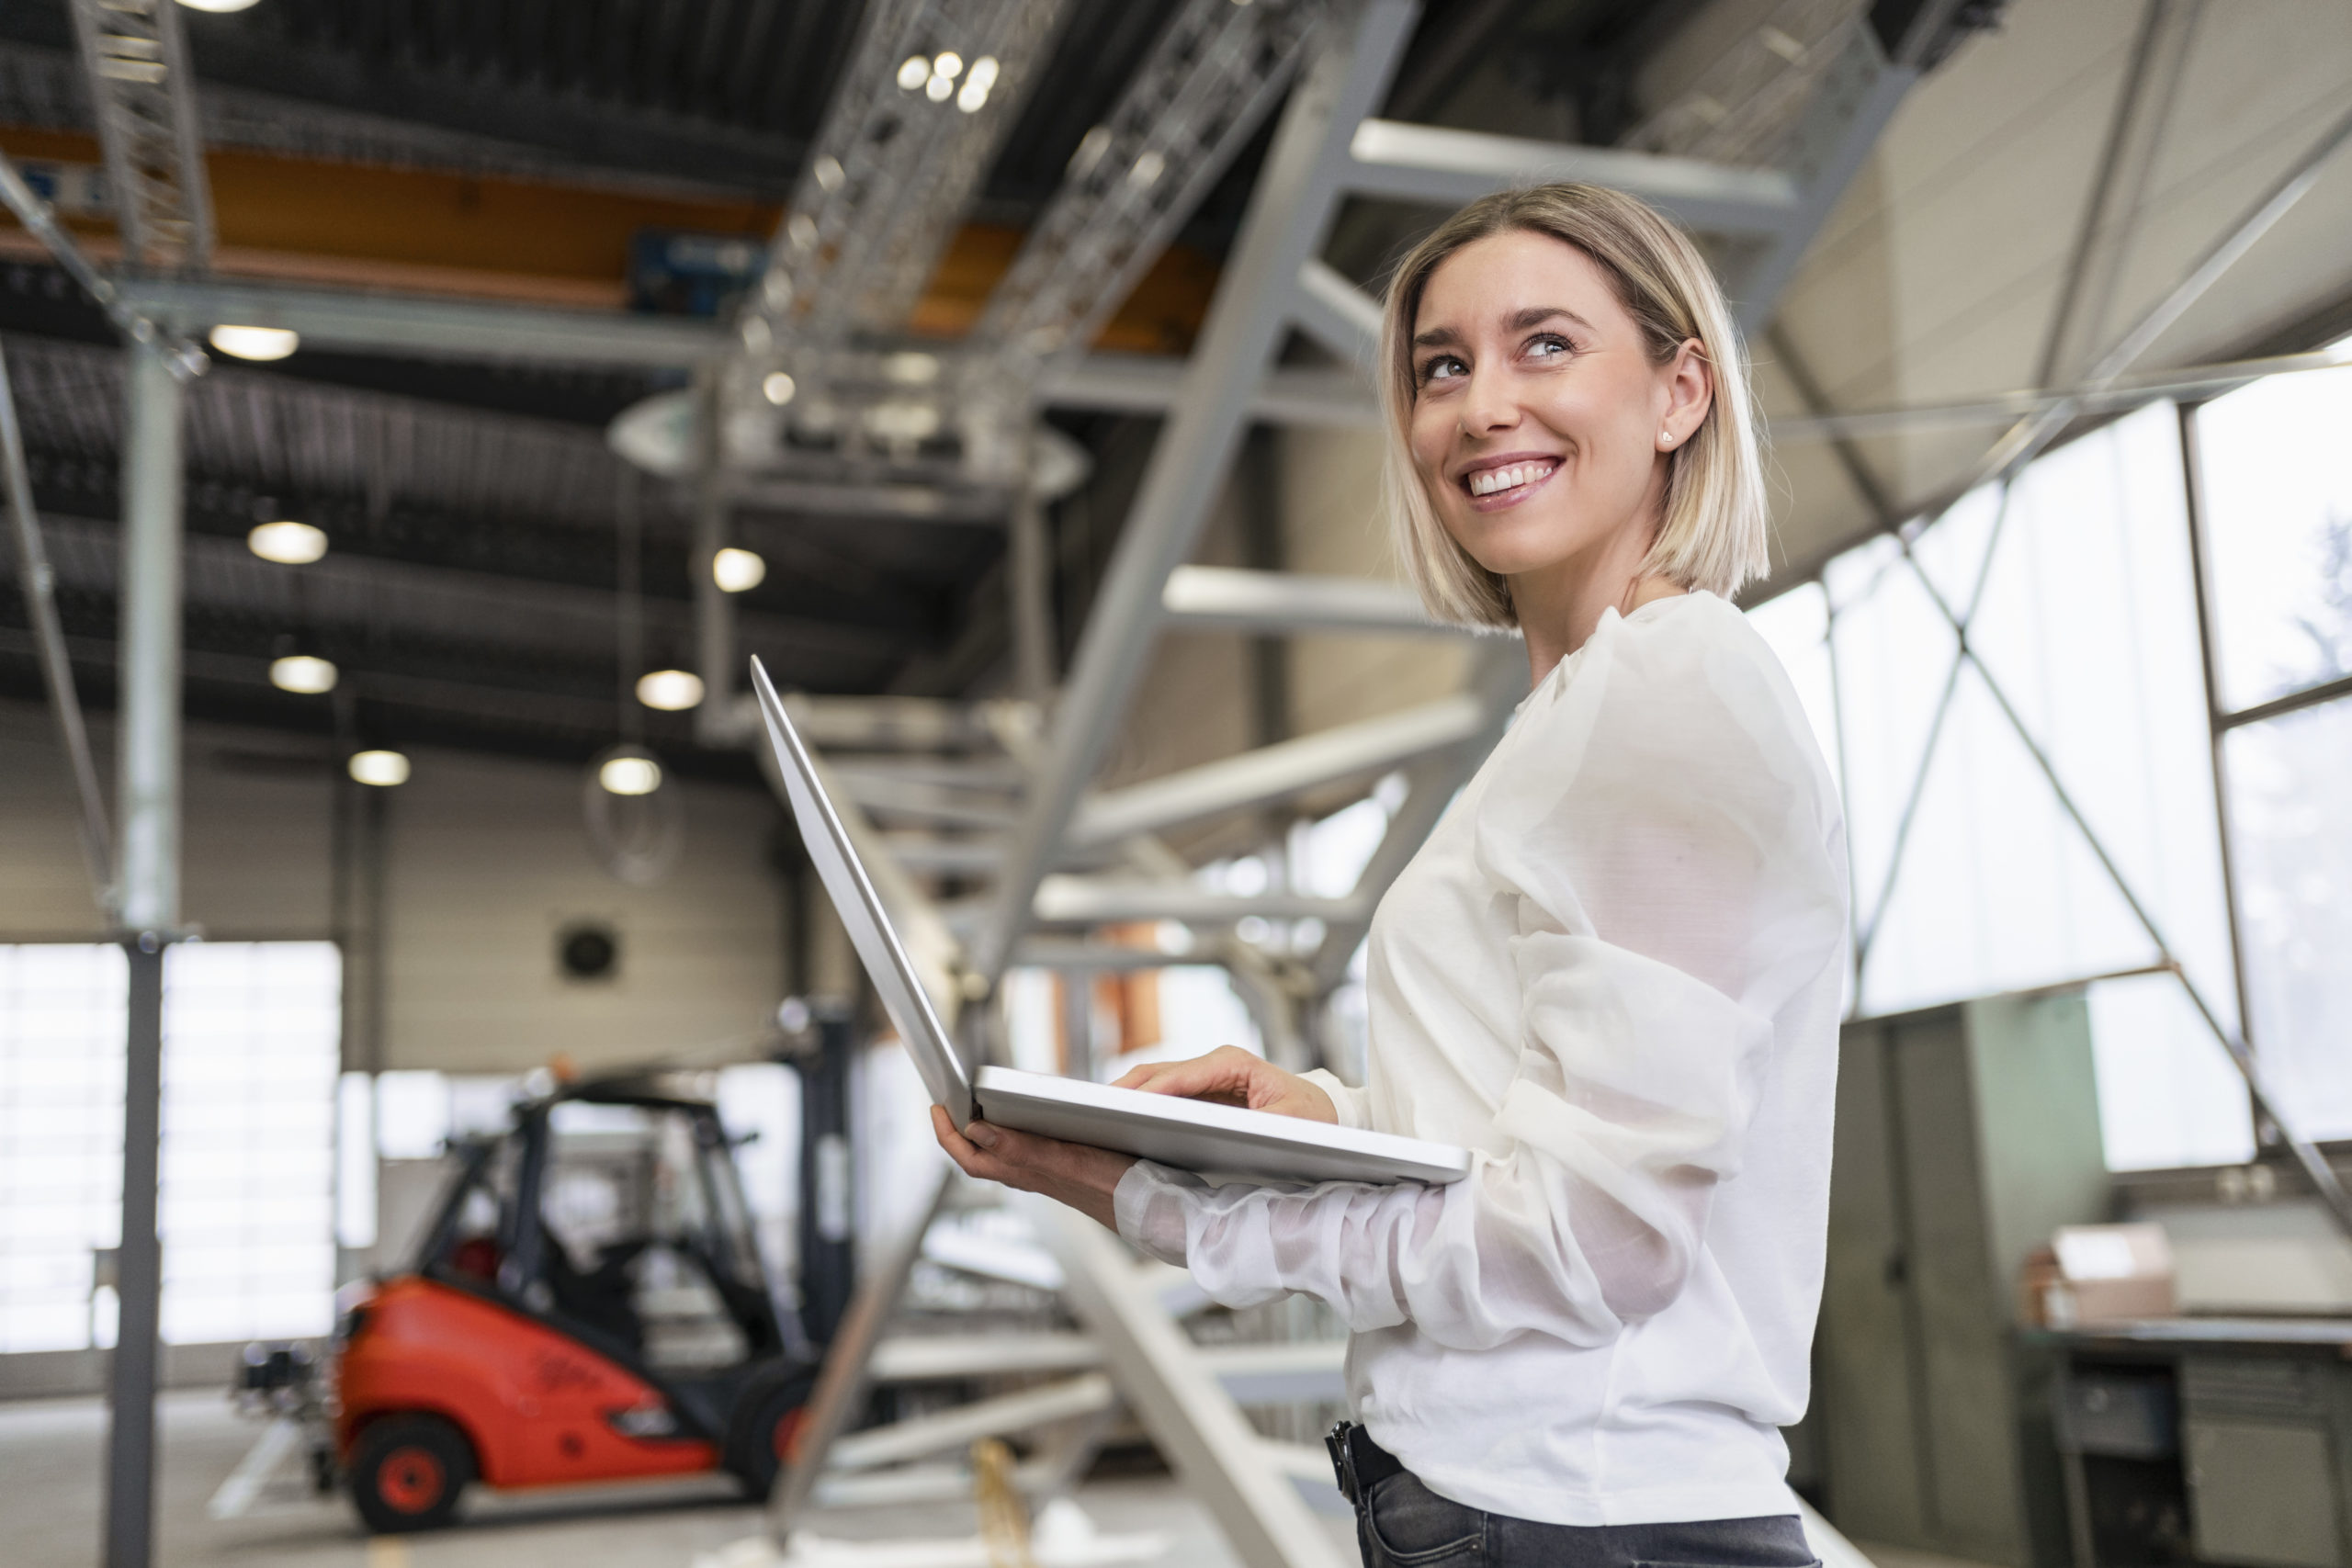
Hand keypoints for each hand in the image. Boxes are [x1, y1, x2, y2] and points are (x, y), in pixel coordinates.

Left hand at [931, 1106, 1134, 1230]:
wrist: (1145, 1205)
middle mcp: (1028, 1174)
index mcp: (1022, 1172)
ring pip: (1001, 1154)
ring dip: (985, 1131)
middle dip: (959, 1132)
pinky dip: (1014, 1132)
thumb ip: (1018, 1146)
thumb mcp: (1061, 1159)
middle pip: (979, 1156)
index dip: (947, 1135)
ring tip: (978, 1107)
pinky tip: (1025, 1121)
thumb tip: (975, 1129)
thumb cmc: (1108, 1186)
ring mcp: (1044, 1173)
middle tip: (950, 1104)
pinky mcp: (1062, 1169)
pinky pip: (1024, 1150)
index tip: (937, 1108)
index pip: (969, 1157)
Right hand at [1111, 1045, 1336, 1123]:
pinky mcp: (1200, 1095)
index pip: (1181, 1076)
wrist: (1324, 1117)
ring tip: (1090, 1120)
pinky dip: (1136, 1108)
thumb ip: (1262, 1126)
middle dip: (1123, 1092)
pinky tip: (1116, 1126)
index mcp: (1234, 1064)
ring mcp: (1205, 1079)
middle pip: (1157, 1074)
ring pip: (1153, 1083)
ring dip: (1124, 1099)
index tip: (1124, 1108)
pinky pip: (1161, 1098)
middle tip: (1088, 1112)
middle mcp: (1215, 1065)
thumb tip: (1228, 1132)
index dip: (1151, 1093)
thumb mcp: (1294, 1125)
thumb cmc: (1313, 1119)